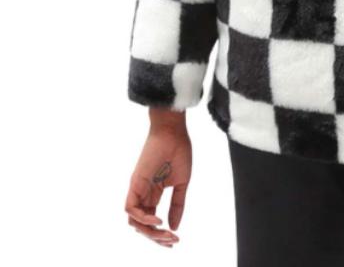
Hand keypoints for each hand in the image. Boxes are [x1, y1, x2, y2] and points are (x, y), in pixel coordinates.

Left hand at [125, 110, 191, 247]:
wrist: (174, 132)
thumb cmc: (179, 152)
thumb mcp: (182, 183)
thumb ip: (177, 205)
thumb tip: (174, 228)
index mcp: (154, 193)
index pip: (152, 221)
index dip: (160, 234)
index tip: (175, 241)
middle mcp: (143, 194)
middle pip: (142, 225)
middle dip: (156, 238)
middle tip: (172, 242)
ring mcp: (138, 189)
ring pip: (134, 221)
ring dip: (149, 232)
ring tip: (165, 233)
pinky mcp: (134, 184)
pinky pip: (131, 209)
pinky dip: (142, 219)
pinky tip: (158, 221)